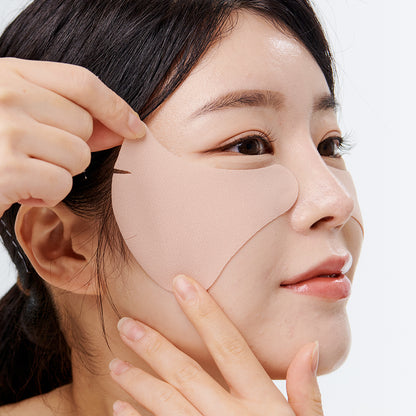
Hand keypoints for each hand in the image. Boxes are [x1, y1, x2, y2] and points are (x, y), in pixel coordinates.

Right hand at [0, 57, 145, 215]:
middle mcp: (8, 96)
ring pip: (78, 157)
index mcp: (9, 73)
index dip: (116, 106)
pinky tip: (19, 190)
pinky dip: (45, 195)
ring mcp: (6, 131)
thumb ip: (65, 115)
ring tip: (24, 171)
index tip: (135, 128)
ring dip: (58, 173)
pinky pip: (61, 184)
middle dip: (71, 149)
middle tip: (35, 155)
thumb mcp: (17, 114)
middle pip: (85, 127)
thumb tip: (122, 129)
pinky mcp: (5, 170)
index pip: (81, 83)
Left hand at [109, 274, 323, 415]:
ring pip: (166, 405)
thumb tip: (309, 346)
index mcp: (260, 404)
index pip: (228, 346)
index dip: (204, 312)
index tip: (181, 283)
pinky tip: (118, 407)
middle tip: (126, 323)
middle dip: (154, 346)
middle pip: (186, 373)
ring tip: (114, 363)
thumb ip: (307, 392)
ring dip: (137, 383)